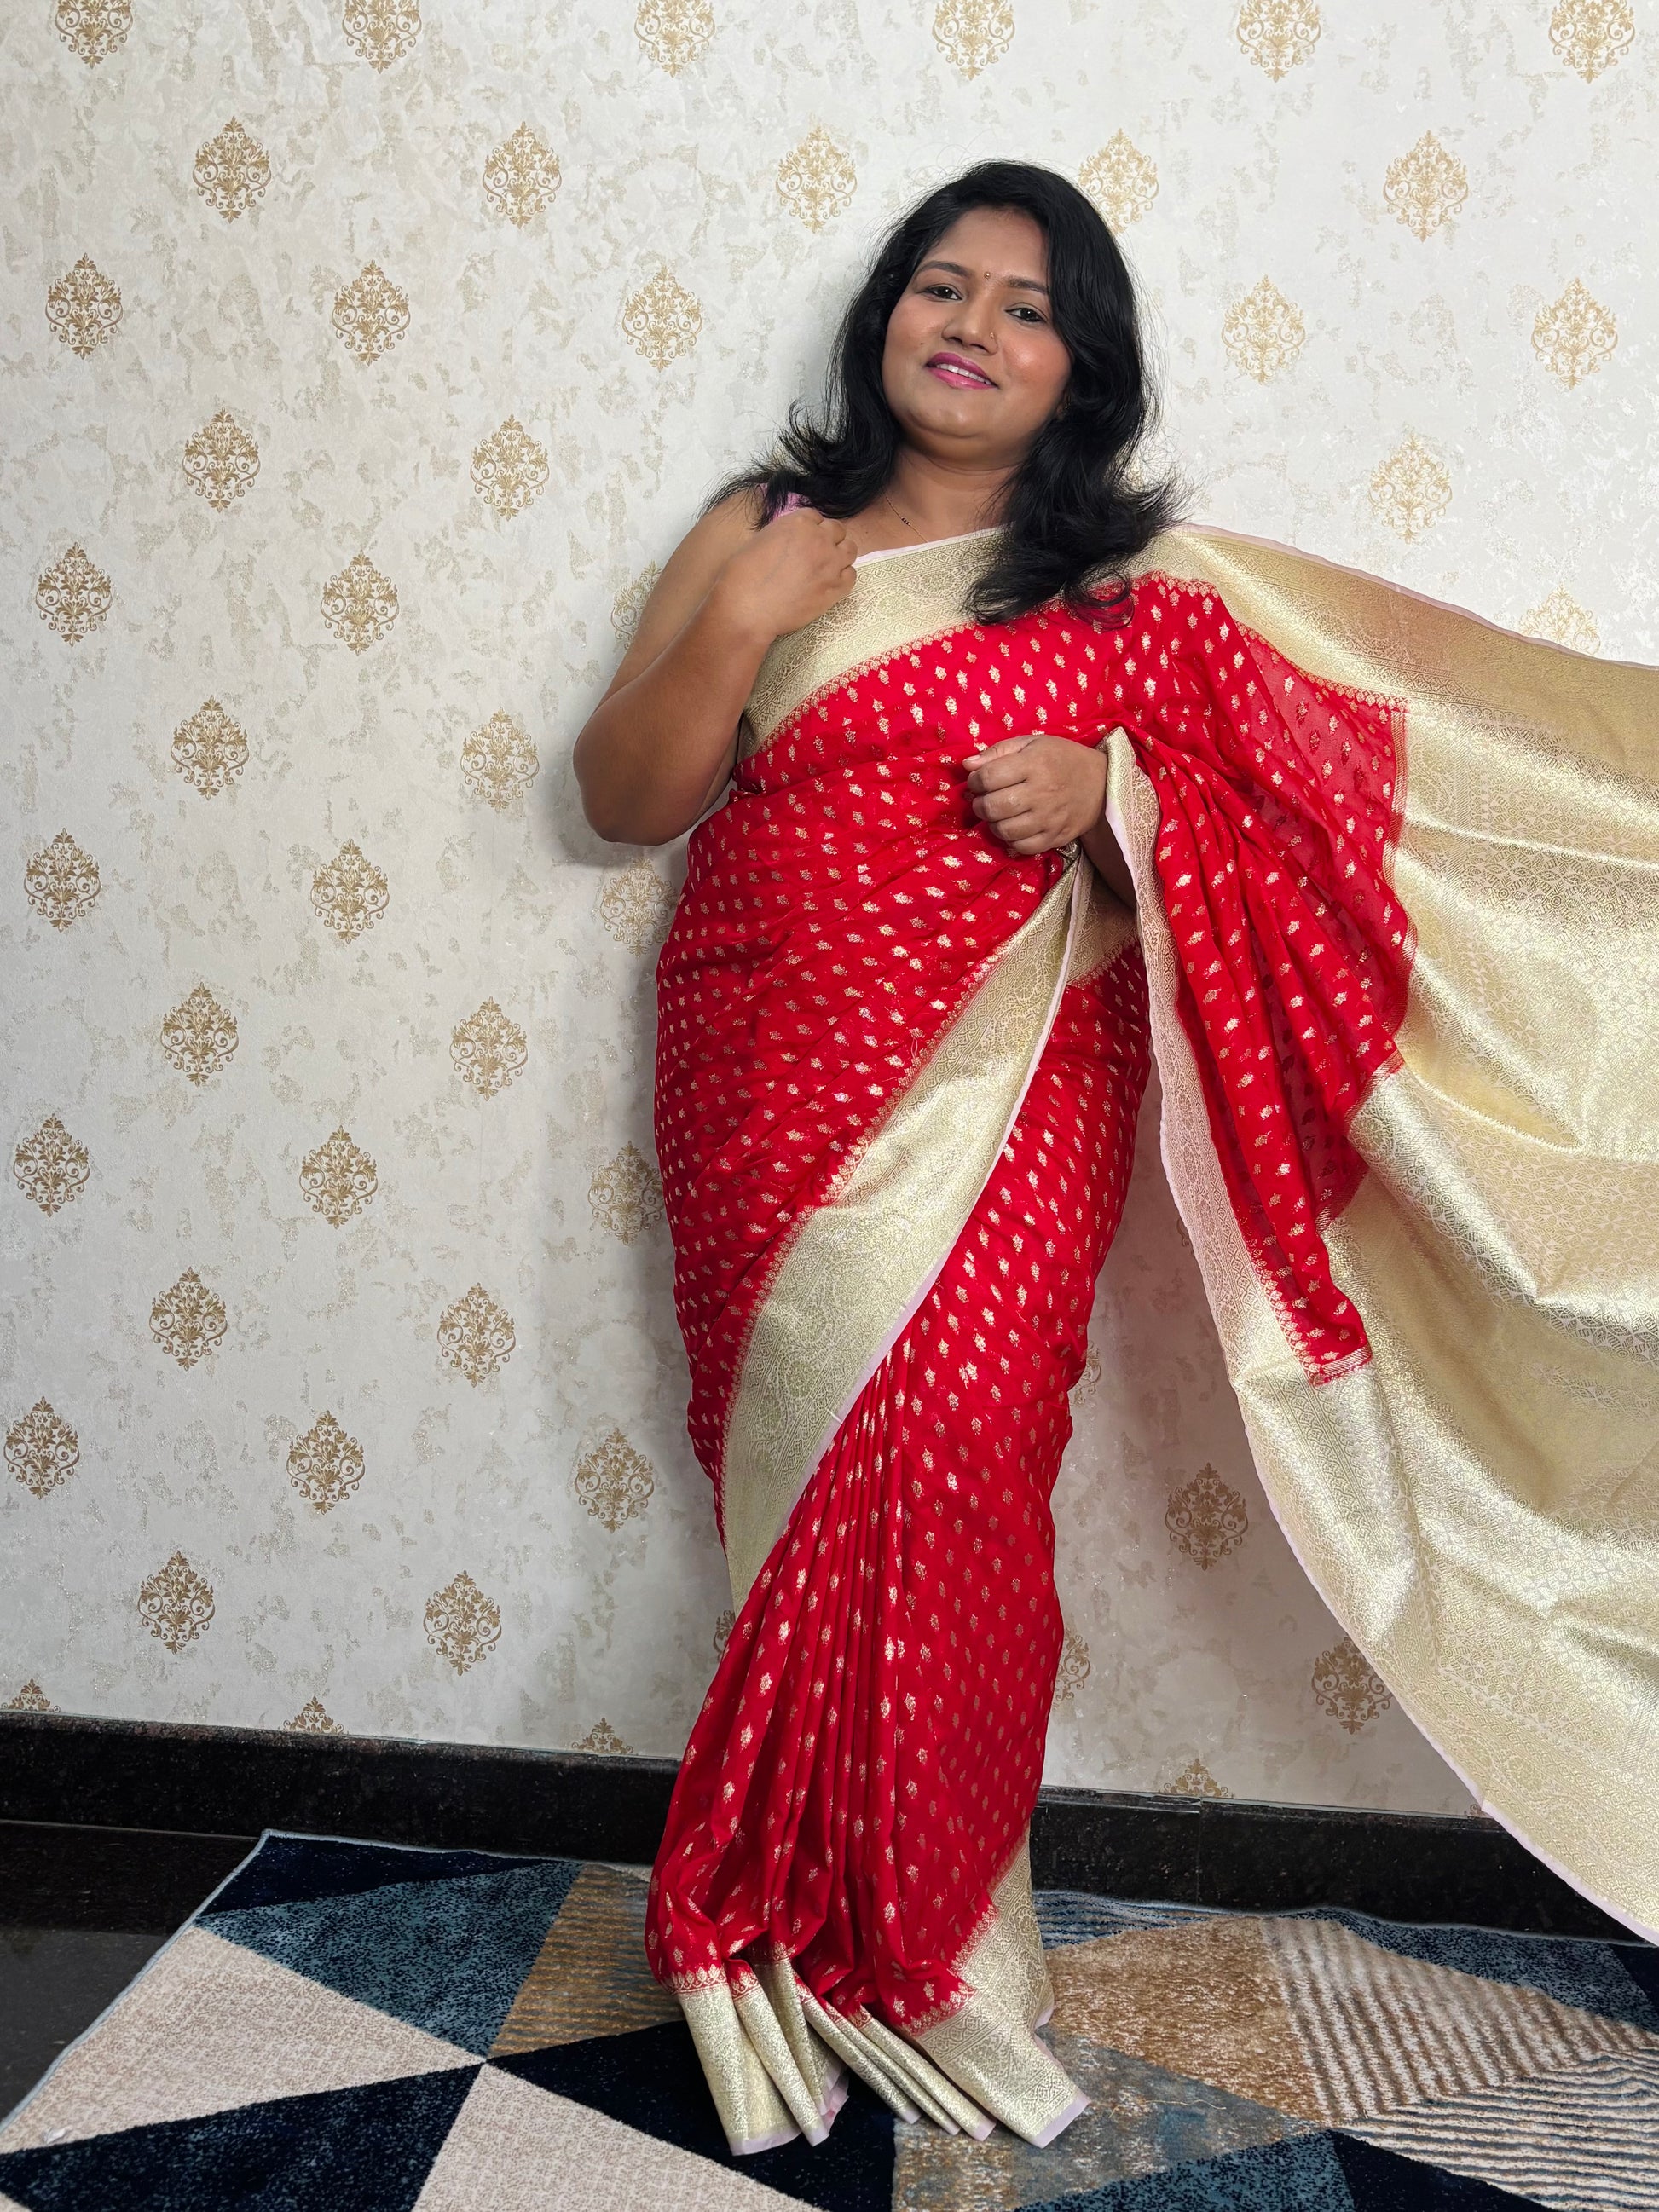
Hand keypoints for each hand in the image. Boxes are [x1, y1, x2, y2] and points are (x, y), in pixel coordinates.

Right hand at [711, 509, 856, 646]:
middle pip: (837, 530)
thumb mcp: (761, 540)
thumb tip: (791, 541)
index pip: (816, 517)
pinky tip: (830, 584)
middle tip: (817, 554)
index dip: (812, 529)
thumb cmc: (744, 575)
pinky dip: (844, 577)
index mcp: (798, 523)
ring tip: (827, 568)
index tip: (806, 541)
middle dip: (829, 539)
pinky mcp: (836, 587)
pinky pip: (852, 575)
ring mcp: (831, 563)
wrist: (748, 607)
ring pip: (850, 550)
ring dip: (841, 555)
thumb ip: (783, 534)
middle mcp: (819, 539)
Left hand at [964, 735, 1107, 855]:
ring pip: (1004, 830)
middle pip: (992, 806)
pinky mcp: (1055, 837)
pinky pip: (1021, 847)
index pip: (988, 777)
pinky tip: (1013, 827)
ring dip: (992, 823)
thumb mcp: (1032, 743)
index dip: (974, 781)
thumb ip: (997, 752)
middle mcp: (1041, 792)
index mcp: (1034, 763)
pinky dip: (1010, 839)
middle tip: (984, 800)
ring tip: (998, 814)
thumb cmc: (1062, 759)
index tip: (978, 781)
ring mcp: (1049, 818)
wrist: (1102, 784)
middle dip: (979, 804)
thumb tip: (967, 765)